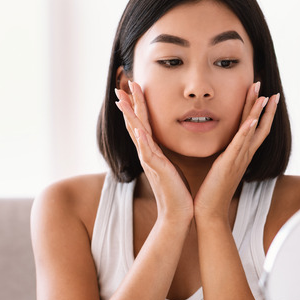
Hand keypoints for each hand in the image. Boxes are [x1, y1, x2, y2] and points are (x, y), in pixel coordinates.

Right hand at [115, 82, 192, 222]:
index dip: (136, 107)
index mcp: (152, 152)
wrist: (177, 214)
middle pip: (135, 124)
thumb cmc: (177, 191)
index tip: (131, 89)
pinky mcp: (158, 170)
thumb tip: (163, 146)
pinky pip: (148, 153)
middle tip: (121, 85)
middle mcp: (147, 154)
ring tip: (124, 99)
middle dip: (129, 104)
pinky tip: (138, 129)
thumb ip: (164, 155)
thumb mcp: (170, 167)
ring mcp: (150, 162)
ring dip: (131, 116)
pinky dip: (142, 140)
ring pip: (137, 134)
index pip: (141, 124)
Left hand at [194, 81, 279, 221]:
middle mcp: (244, 156)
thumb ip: (225, 156)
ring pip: (253, 132)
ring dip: (259, 113)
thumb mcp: (220, 168)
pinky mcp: (229, 164)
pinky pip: (240, 145)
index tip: (266, 96)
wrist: (210, 212)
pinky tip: (252, 119)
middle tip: (269, 89)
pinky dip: (247, 131)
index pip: (256, 130)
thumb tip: (224, 148)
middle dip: (264, 107)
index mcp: (242, 155)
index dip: (261, 113)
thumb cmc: (212, 192)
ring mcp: (238, 159)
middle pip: (259, 127)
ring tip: (265, 96)